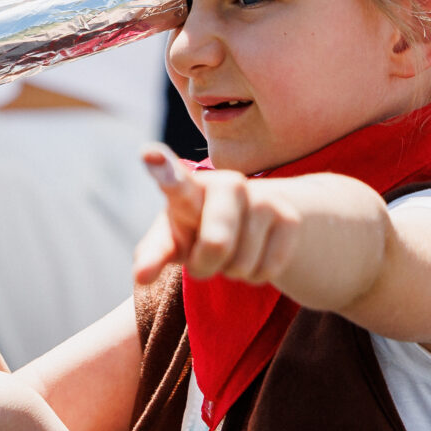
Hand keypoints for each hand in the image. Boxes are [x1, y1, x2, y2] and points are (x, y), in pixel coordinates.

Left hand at [134, 147, 311, 287]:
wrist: (253, 224)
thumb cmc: (197, 231)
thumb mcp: (171, 242)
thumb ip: (152, 256)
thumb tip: (140, 277)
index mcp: (189, 188)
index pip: (174, 181)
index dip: (162, 169)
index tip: (147, 152)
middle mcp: (227, 184)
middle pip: (216, 245)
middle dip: (206, 266)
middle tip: (204, 256)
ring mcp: (263, 199)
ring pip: (241, 265)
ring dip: (232, 271)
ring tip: (232, 250)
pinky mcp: (291, 219)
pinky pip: (266, 270)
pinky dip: (255, 275)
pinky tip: (254, 254)